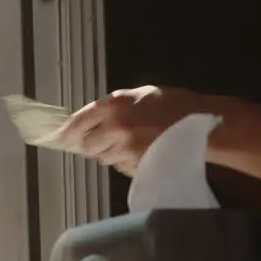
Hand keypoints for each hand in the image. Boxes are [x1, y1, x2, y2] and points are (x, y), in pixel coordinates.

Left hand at [64, 85, 204, 175]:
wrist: (202, 124)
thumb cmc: (172, 104)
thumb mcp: (140, 94)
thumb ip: (113, 105)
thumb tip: (89, 117)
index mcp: (113, 106)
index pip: (77, 122)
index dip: (66, 132)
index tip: (58, 137)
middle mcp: (115, 128)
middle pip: (86, 146)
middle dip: (91, 143)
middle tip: (104, 138)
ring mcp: (126, 150)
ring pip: (103, 158)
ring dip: (109, 153)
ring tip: (130, 142)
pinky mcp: (136, 166)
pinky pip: (120, 166)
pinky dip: (124, 161)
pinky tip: (141, 151)